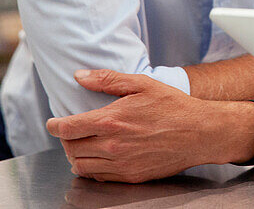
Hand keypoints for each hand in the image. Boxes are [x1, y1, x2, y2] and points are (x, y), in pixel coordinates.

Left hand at [46, 69, 247, 182]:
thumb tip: (80, 76)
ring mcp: (120, 164)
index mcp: (111, 120)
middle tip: (74, 132)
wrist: (200, 133)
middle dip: (67, 140)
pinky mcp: (130, 176)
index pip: (67, 129)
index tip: (54, 123)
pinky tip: (101, 156)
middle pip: (70, 148)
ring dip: (77, 156)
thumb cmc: (174, 106)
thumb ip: (108, 80)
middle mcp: (112, 145)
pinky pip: (98, 177)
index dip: (54, 126)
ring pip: (81, 166)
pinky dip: (93, 168)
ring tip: (86, 145)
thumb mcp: (142, 84)